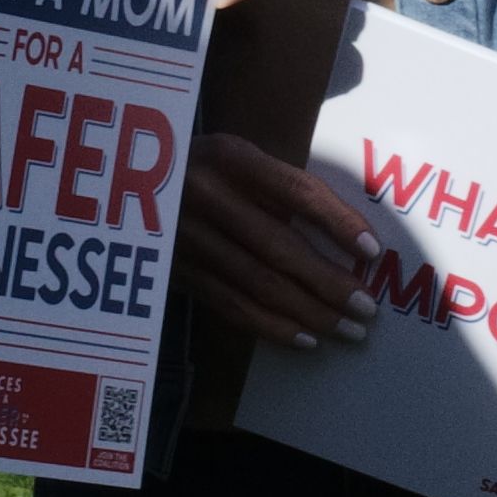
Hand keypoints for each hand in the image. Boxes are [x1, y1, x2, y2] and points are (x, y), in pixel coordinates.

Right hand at [177, 127, 380, 347]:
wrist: (124, 183)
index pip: (296, 192)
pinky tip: (306, 339)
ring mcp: (187, 237)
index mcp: (231, 158)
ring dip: (310, 312)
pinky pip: (232, 304)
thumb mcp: (237, 159)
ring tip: (349, 329)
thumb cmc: (205, 170)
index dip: (337, 223)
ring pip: (259, 283)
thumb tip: (352, 237)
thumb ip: (281, 188)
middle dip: (329, 283)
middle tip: (367, 308)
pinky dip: (272, 326)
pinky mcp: (177, 271)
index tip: (373, 252)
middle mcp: (206, 196)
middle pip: (280, 247)